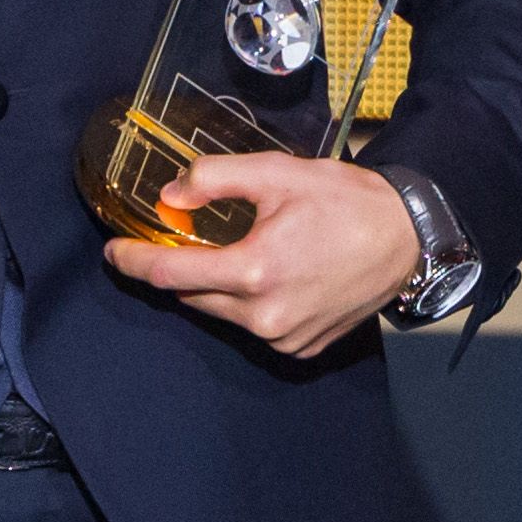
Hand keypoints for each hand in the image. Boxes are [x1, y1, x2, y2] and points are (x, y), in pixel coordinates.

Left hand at [101, 152, 420, 360]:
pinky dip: (246, 305)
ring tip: (232, 254)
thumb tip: (170, 195)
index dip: (134, 261)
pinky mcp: (301, 348)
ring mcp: (285, 338)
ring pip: (221, 313)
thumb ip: (214, 178)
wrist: (407, 238)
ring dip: (213, 287)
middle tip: (178, 242)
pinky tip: (265, 277)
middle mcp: (266, 315)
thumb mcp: (275, 173)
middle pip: (192, 295)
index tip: (114, 252)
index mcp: (255, 272)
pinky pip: (253, 328)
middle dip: (178, 269)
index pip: (170, 274)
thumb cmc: (345, 202)